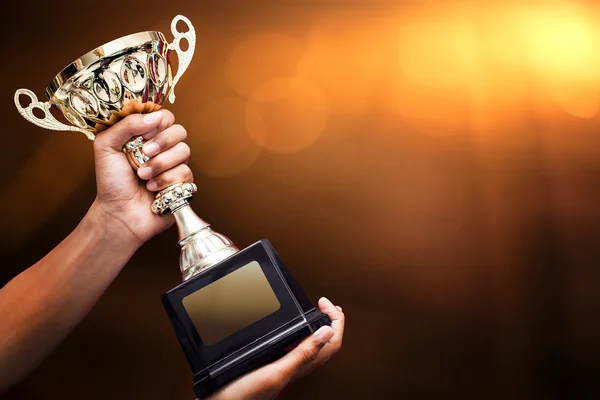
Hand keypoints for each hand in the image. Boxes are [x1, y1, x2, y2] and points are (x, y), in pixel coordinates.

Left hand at [89, 110, 192, 246]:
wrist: (119, 213)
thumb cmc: (111, 182)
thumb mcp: (106, 147)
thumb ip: (126, 125)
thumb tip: (154, 117)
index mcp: (147, 136)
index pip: (165, 116)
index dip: (157, 122)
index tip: (143, 134)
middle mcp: (164, 149)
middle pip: (179, 130)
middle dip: (162, 142)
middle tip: (144, 153)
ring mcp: (175, 166)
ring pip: (184, 151)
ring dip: (161, 164)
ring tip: (143, 176)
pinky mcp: (183, 183)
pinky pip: (186, 172)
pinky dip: (166, 181)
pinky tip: (153, 189)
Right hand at [203, 297, 344, 399]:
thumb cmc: (246, 395)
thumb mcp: (276, 371)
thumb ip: (303, 354)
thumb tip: (326, 331)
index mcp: (302, 365)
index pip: (332, 342)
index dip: (335, 321)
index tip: (325, 304)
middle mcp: (296, 365)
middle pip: (325, 342)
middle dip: (330, 321)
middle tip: (327, 305)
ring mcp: (285, 365)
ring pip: (311, 344)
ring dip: (316, 326)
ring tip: (318, 313)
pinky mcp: (272, 365)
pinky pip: (294, 347)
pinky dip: (299, 333)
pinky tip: (292, 329)